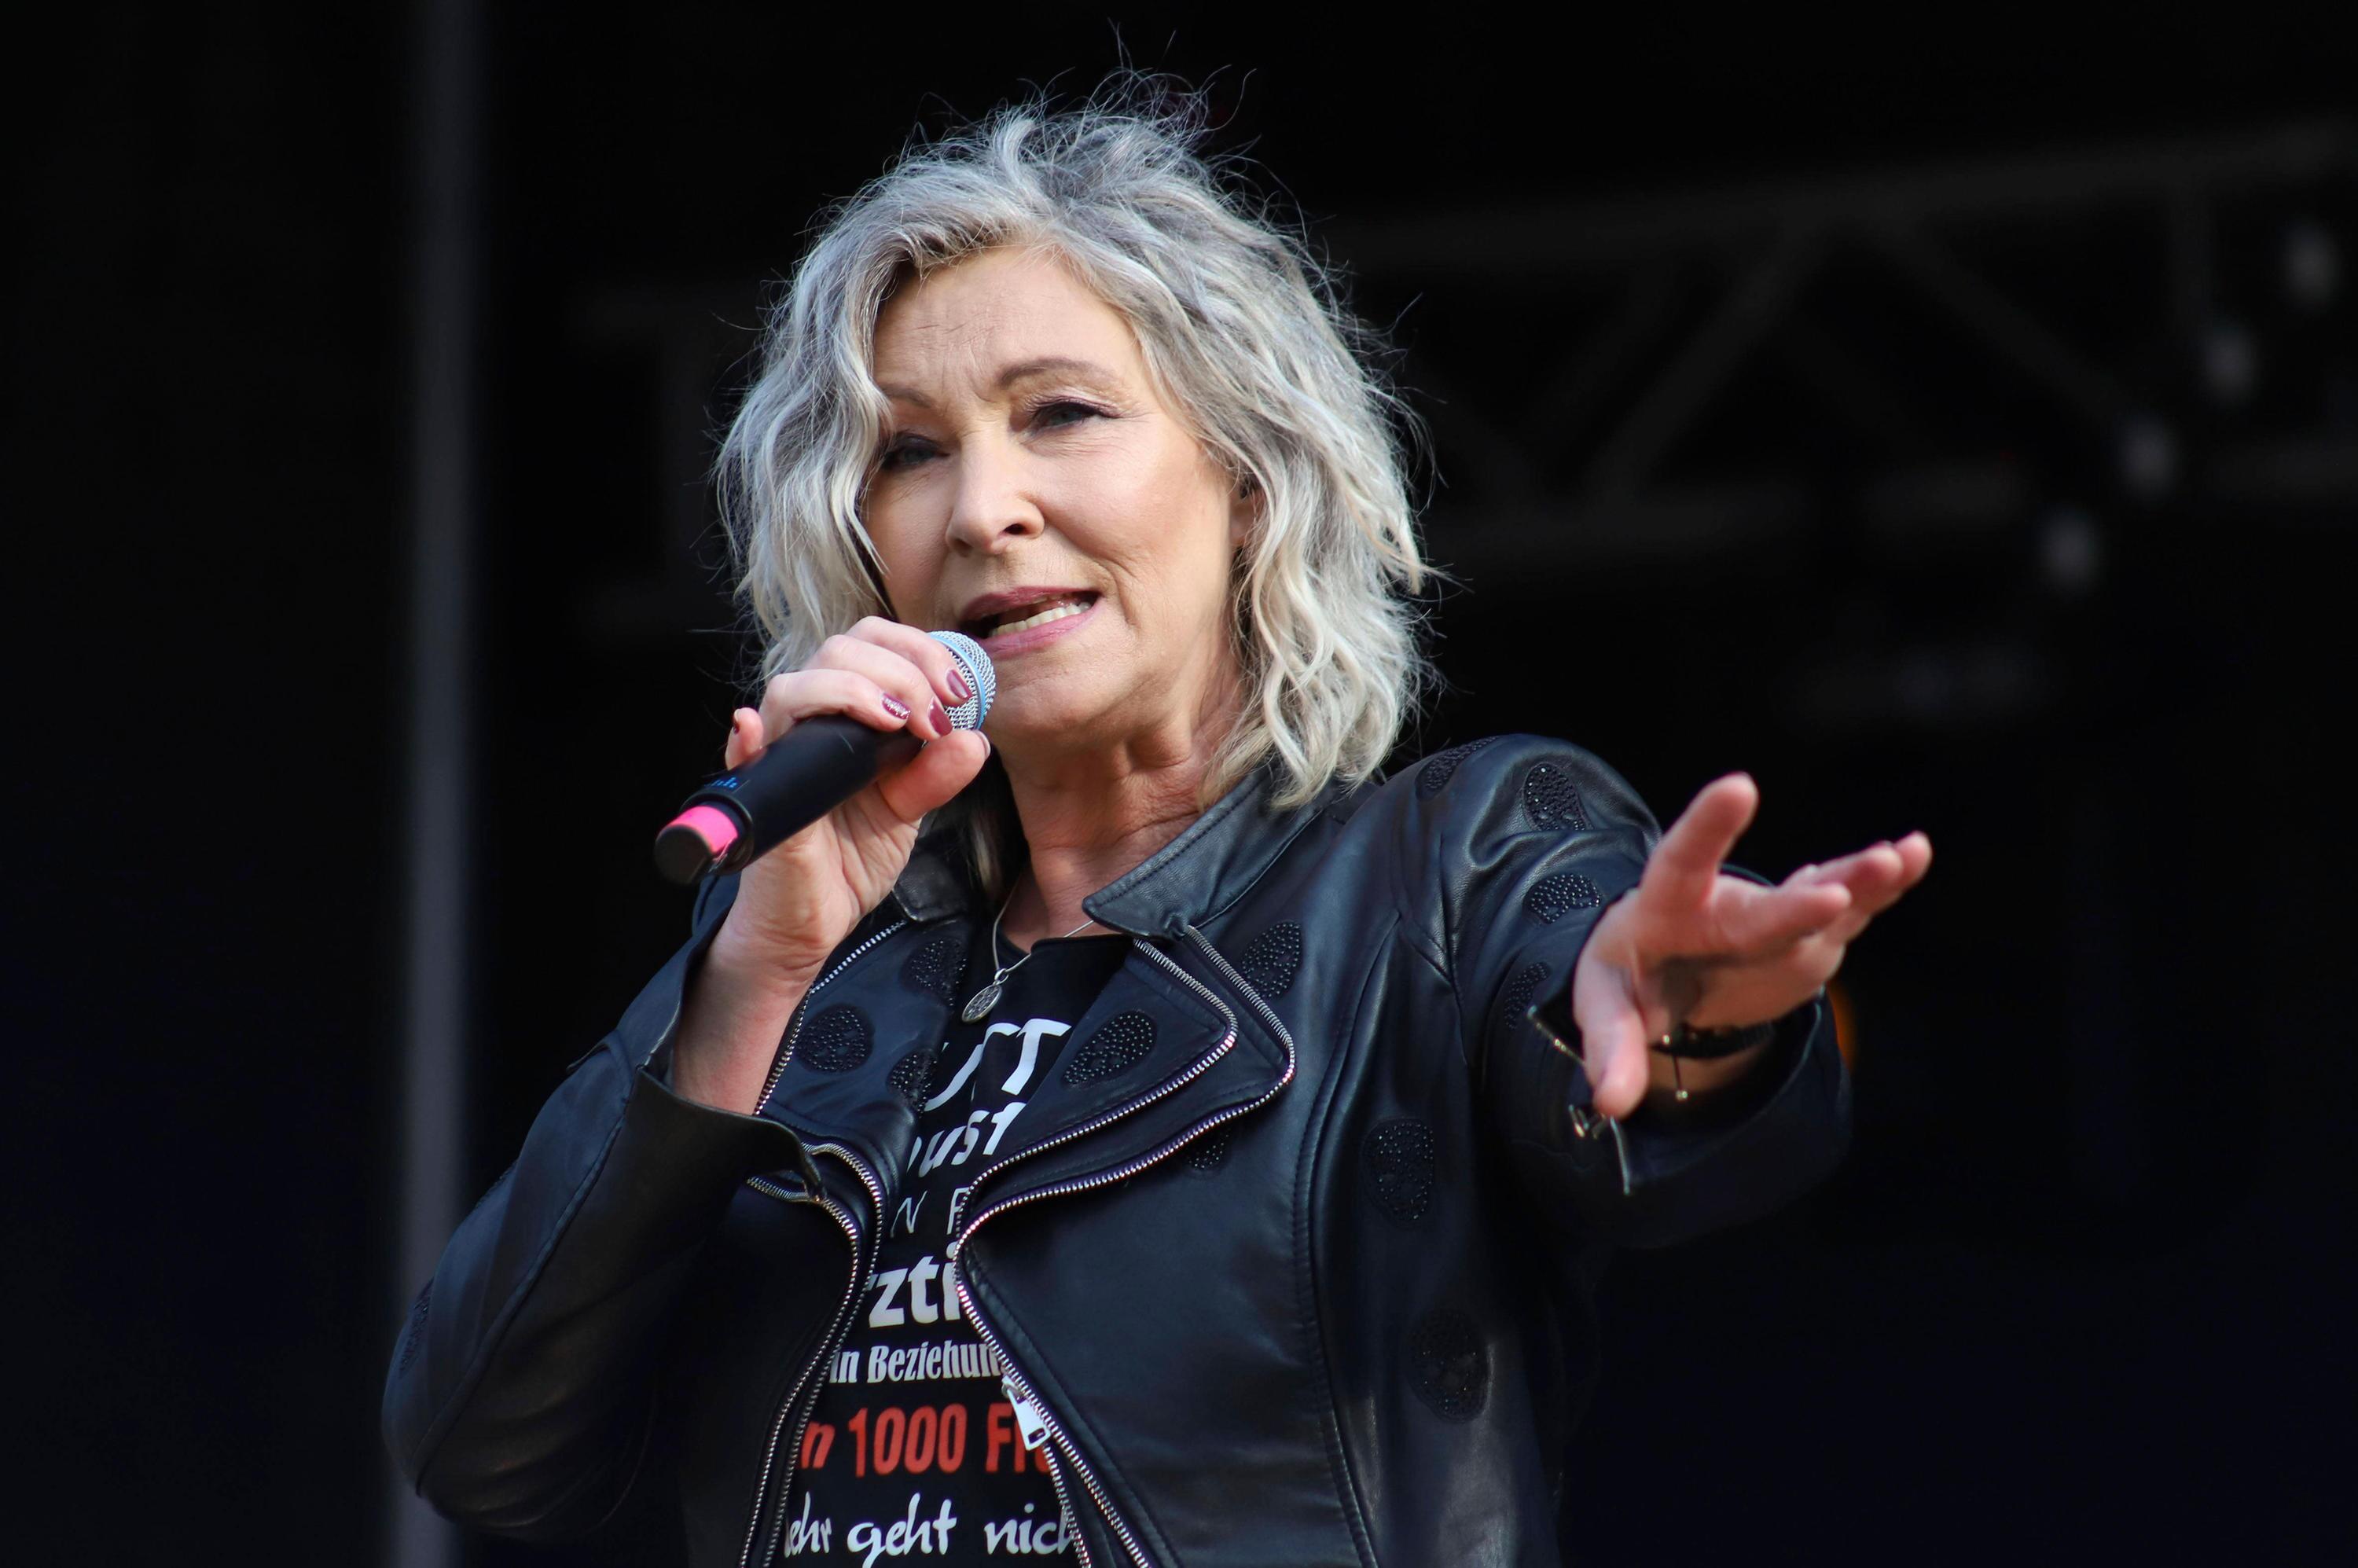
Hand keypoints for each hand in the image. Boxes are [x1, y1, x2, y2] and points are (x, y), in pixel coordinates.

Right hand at [708, 617, 992, 987]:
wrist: (816, 922)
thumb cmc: (849, 856)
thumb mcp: (906, 811)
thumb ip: (936, 775)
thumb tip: (974, 738)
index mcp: (846, 715)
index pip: (872, 645)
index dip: (918, 651)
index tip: (959, 692)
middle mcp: (809, 724)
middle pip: (837, 651)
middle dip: (899, 669)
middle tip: (935, 714)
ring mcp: (779, 757)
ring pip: (792, 689)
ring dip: (851, 690)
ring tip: (895, 722)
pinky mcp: (759, 798)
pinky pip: (741, 756)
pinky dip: (746, 737)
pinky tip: (753, 728)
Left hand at [1568, 773, 1930, 1118]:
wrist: (1669, 967)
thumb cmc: (1632, 979)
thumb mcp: (1608, 1010)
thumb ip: (1610, 1051)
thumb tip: (1611, 1103)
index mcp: (1665, 910)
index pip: (1682, 862)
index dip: (1708, 827)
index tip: (1738, 786)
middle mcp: (1727, 908)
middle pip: (1762, 909)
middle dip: (1797, 906)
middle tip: (1832, 897)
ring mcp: (1776, 920)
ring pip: (1821, 896)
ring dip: (1860, 881)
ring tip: (1903, 856)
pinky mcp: (1812, 940)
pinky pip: (1852, 913)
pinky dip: (1881, 890)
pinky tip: (1913, 854)